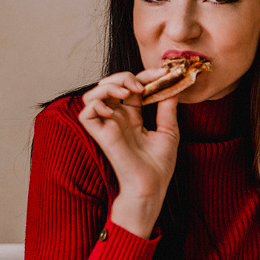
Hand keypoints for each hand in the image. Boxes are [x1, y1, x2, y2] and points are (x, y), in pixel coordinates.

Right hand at [78, 70, 180, 237]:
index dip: (146, 76)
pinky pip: (86, 112)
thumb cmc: (159, 166)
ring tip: (128, 93)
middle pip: (110, 84)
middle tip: (142, 85)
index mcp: (133, 117)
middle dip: (125, 76)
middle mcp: (118, 118)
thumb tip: (173, 86)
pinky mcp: (100, 135)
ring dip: (109, 86)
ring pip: (93, 93)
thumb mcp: (169, 131)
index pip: (133, 87)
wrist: (152, 187)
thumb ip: (167, 108)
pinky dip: (97, 104)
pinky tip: (115, 111)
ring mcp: (107, 125)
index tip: (164, 72)